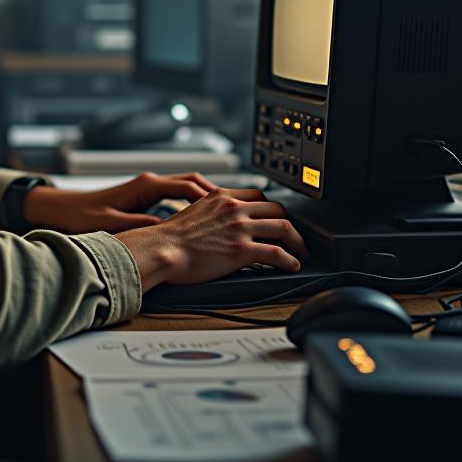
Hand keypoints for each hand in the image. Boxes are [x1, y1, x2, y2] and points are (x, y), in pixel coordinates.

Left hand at [22, 172, 217, 234]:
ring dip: (208, 197)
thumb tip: (166, 231)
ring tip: (229, 213)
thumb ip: (140, 226)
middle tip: (239, 208)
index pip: (187, 186)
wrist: (63, 210)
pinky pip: (179, 195)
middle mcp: (150, 182)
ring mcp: (149, 187)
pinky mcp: (146, 196)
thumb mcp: (112, 225)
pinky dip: (195, 203)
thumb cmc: (83, 216)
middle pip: (193, 182)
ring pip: (188, 187)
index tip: (228, 209)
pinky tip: (204, 218)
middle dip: (217, 194)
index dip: (210, 198)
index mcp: (145, 185)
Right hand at [114, 189, 308, 290]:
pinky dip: (290, 259)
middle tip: (294, 235)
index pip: (258, 196)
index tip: (277, 218)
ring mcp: (240, 227)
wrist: (162, 249)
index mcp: (221, 196)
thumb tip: (216, 222)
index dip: (272, 208)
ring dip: (297, 242)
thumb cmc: (170, 237)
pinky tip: (292, 265)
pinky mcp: (242, 249)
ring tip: (300, 252)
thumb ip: (211, 212)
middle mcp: (234, 208)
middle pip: (276, 209)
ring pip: (283, 228)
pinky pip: (277, 252)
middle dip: (290, 223)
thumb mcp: (193, 211)